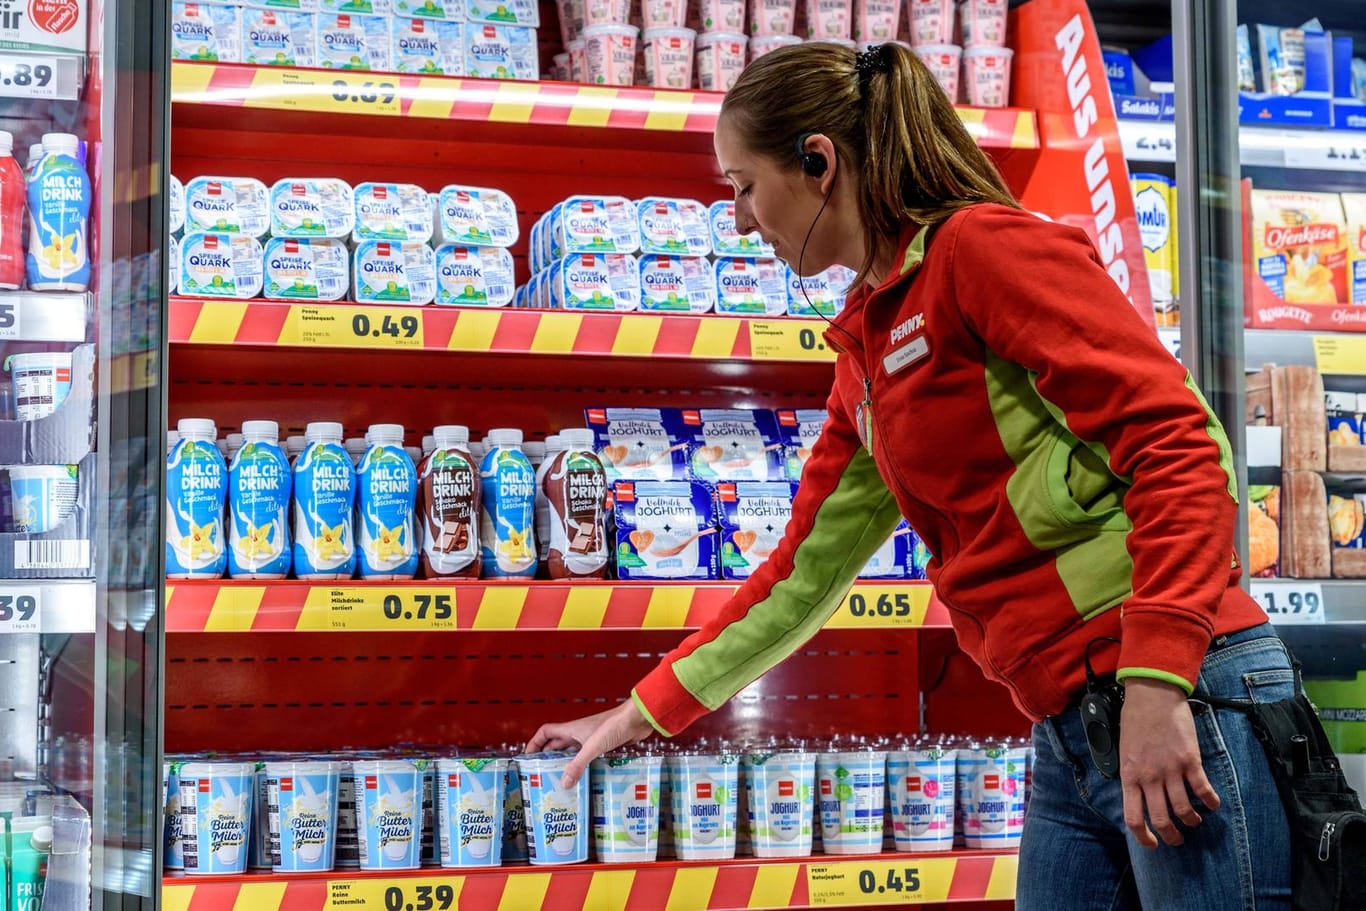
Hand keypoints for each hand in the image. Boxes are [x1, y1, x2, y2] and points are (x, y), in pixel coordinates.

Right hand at [524, 700, 655, 787]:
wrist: (637, 719)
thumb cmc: (615, 725)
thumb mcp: (593, 747)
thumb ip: (578, 765)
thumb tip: (563, 783)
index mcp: (571, 729)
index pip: (545, 732)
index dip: (535, 742)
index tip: (528, 757)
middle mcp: (578, 733)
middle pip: (556, 744)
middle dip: (548, 757)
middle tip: (542, 773)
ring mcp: (590, 739)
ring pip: (571, 751)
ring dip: (565, 762)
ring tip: (561, 779)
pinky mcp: (603, 745)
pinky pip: (586, 756)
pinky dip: (582, 765)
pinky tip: (583, 776)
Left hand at [1119, 677, 1220, 847]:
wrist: (1151, 694)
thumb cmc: (1135, 719)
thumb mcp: (1124, 750)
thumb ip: (1132, 773)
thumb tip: (1139, 794)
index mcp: (1129, 775)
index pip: (1133, 817)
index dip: (1143, 837)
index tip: (1152, 844)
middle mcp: (1149, 777)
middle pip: (1162, 819)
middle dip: (1172, 836)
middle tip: (1178, 839)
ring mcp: (1170, 770)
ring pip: (1184, 810)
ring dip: (1192, 820)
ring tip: (1195, 820)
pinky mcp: (1190, 760)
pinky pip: (1203, 789)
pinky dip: (1210, 802)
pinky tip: (1213, 804)